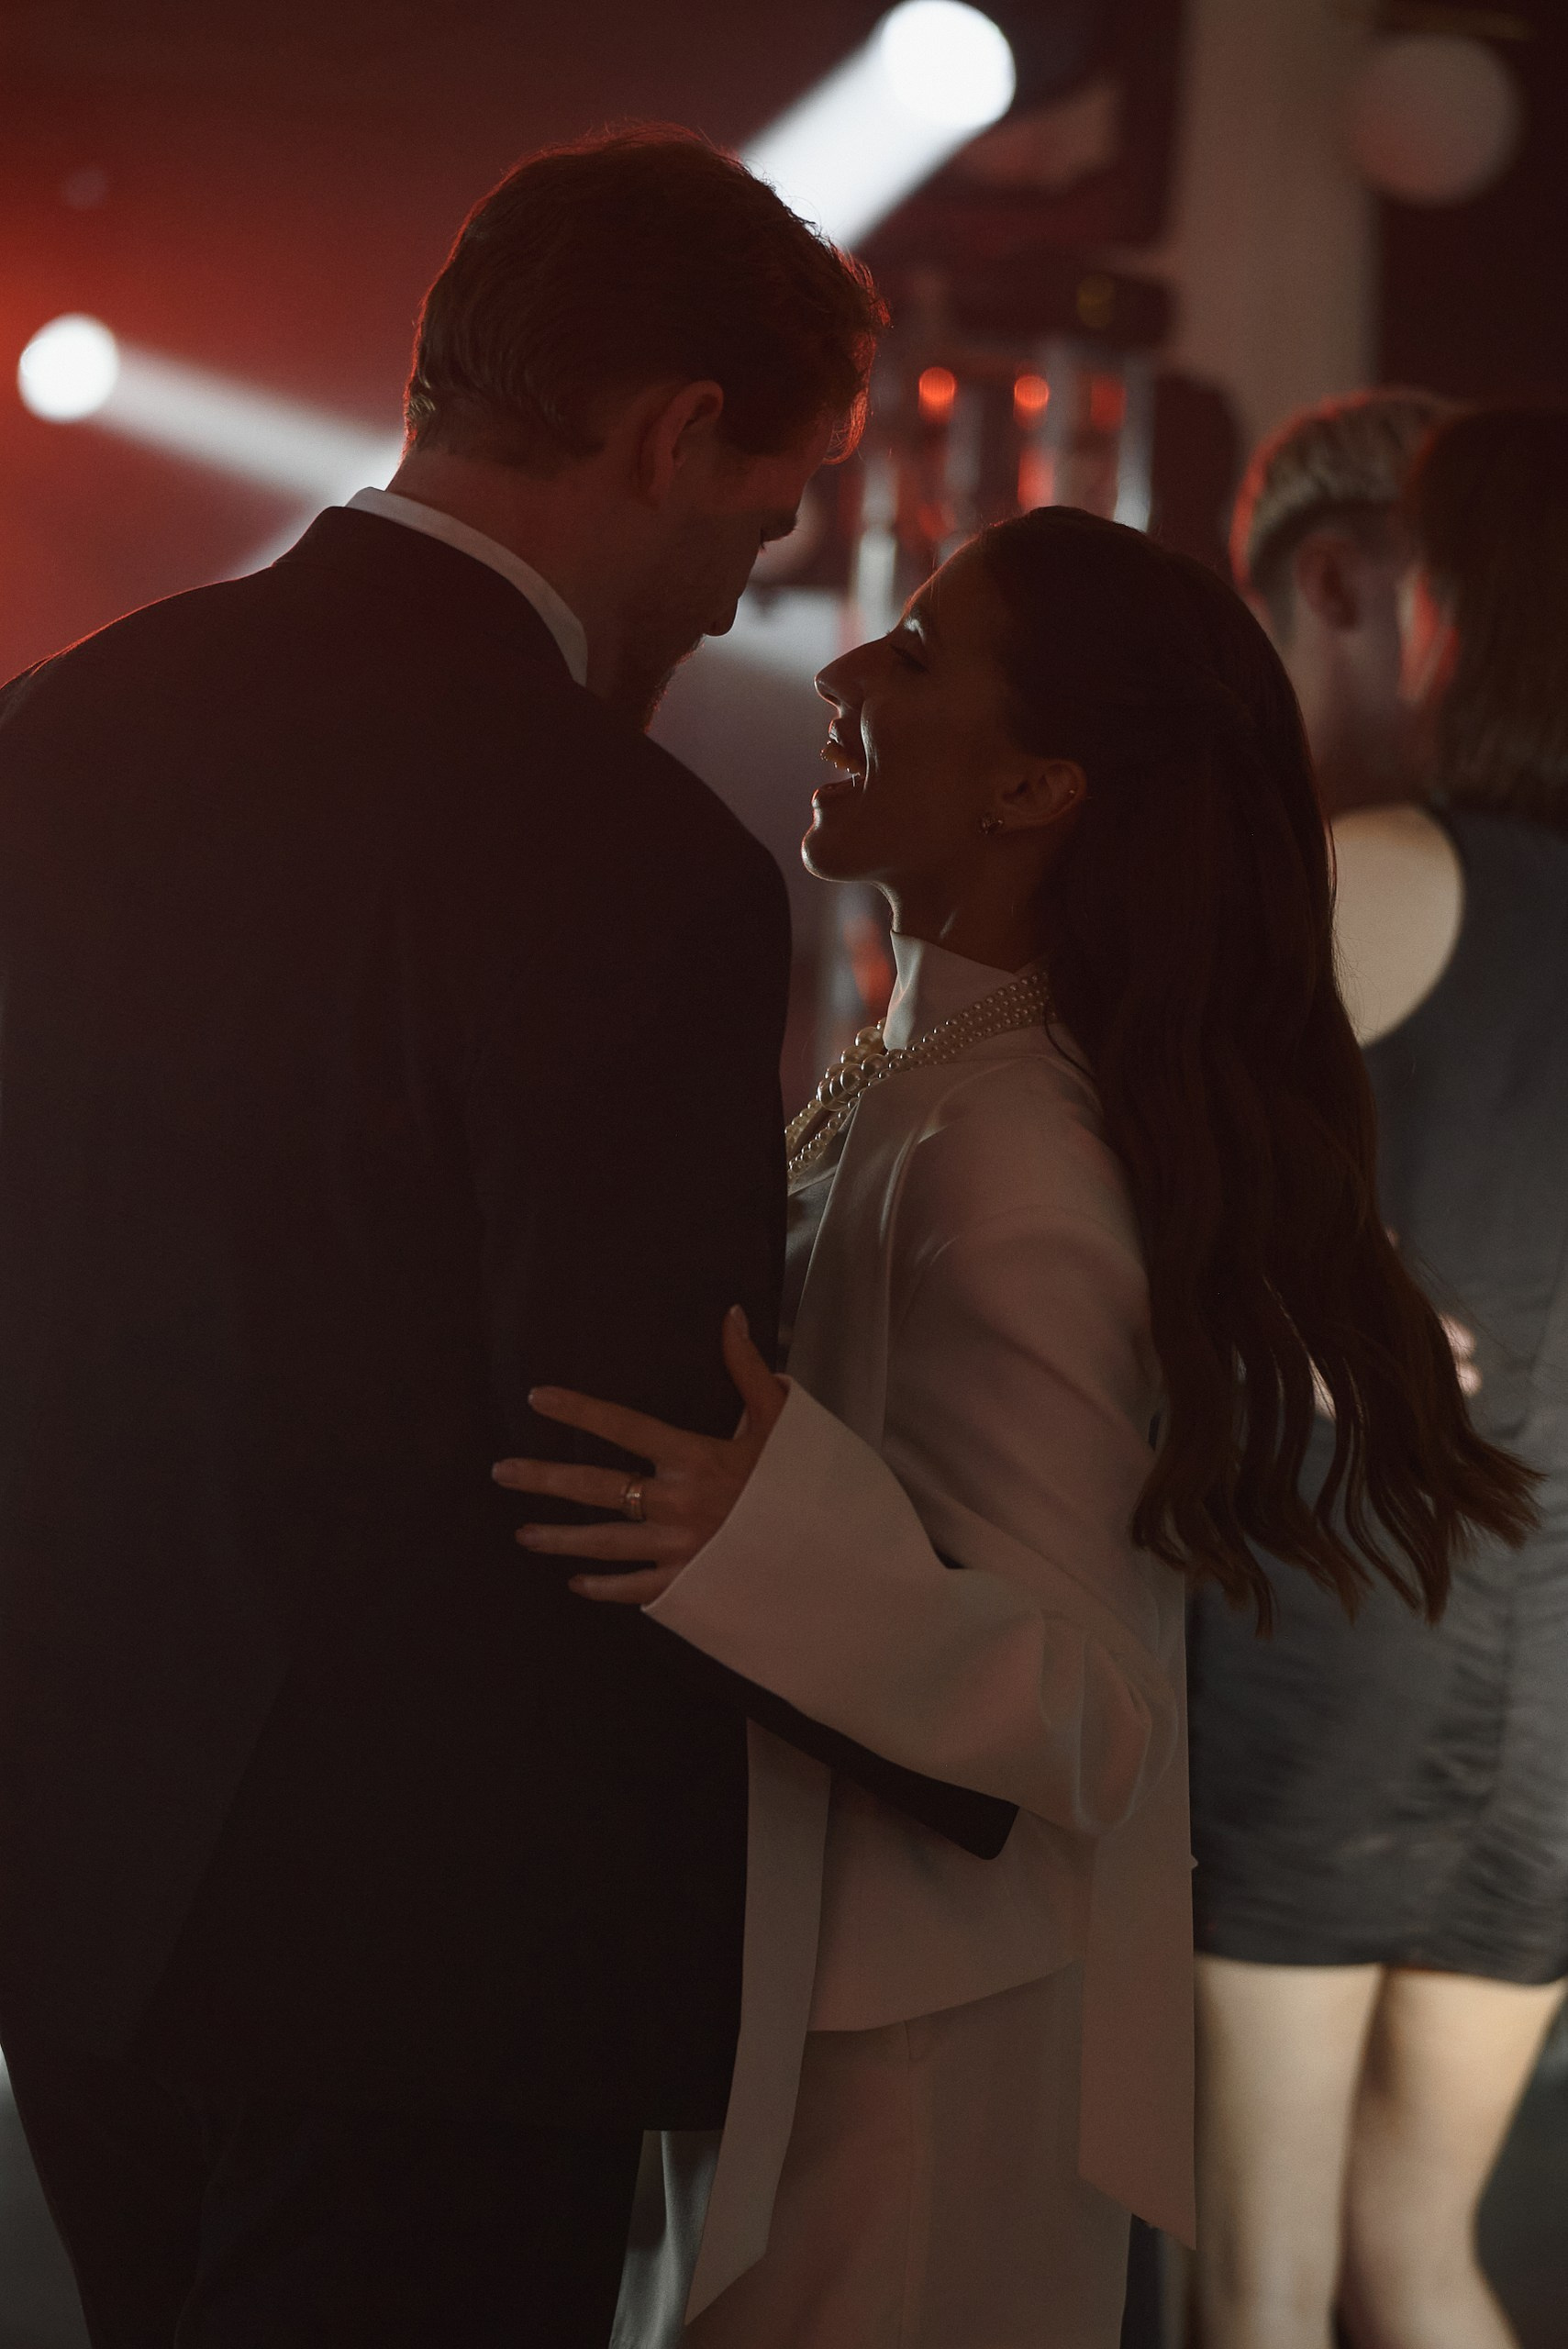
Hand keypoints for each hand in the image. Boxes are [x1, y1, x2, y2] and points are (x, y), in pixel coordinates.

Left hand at [492, 1306, 786, 1604]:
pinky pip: (635, 1588)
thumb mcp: (781, 1421)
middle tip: (501, 1473)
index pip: (624, 1426)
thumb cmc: (803, 1483)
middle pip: (596, 1488)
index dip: (579, 1410)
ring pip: (603, 1543)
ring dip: (559, 1537)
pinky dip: (603, 1588)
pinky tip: (577, 1582)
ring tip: (523, 1534)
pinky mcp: (689, 1585)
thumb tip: (730, 1314)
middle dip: (544, 1479)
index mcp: (696, 1457)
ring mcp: (680, 1548)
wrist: (832, 1556)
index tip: (537, 1398)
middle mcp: (677, 1503)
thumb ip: (747, 1369)